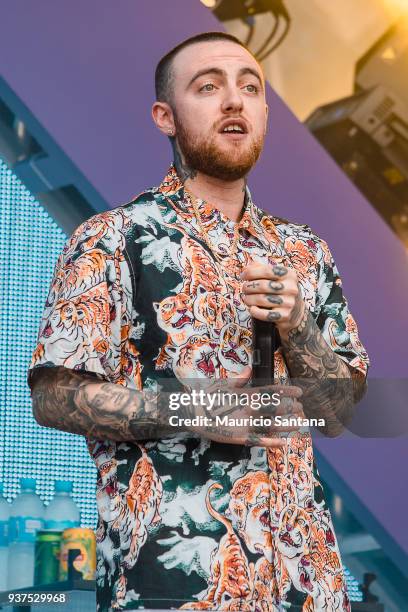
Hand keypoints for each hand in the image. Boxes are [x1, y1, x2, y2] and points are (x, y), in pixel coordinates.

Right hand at [179, 366, 304, 446]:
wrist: (192, 413)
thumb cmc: (208, 396)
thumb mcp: (223, 384)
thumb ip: (239, 379)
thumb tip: (249, 369)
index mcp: (247, 394)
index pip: (272, 391)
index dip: (287, 391)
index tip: (299, 392)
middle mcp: (249, 408)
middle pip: (275, 408)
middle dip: (290, 408)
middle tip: (302, 408)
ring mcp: (245, 423)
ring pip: (271, 425)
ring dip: (286, 425)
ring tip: (299, 424)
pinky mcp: (239, 437)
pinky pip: (259, 440)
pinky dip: (271, 442)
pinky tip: (283, 443)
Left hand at [241, 262, 305, 338]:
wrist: (296, 310)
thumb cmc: (281, 290)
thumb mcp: (276, 276)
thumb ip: (261, 269)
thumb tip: (247, 269)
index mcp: (289, 274)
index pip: (267, 271)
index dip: (251, 273)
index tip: (243, 276)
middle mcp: (291, 288)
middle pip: (263, 285)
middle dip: (249, 287)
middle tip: (244, 289)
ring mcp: (289, 303)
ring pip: (262, 299)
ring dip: (249, 299)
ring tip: (246, 298)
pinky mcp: (285, 316)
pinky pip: (266, 314)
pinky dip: (255, 312)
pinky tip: (252, 309)